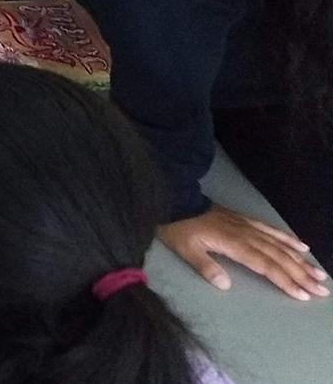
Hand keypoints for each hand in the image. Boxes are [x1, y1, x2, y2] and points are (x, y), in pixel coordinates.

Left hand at [158, 204, 329, 299]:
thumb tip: (225, 285)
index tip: (303, 294)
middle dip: (302, 274)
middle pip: (279, 257)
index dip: (285, 280)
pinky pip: (271, 229)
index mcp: (234, 244)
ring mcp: (247, 226)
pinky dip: (288, 238)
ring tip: (319, 273)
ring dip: (301, 260)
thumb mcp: (185, 249)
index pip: (265, 265)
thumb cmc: (178, 227)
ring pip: (279, 244)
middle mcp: (246, 235)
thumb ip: (205, 266)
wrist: (175, 200)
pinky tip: (302, 246)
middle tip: (322, 289)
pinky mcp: (245, 220)